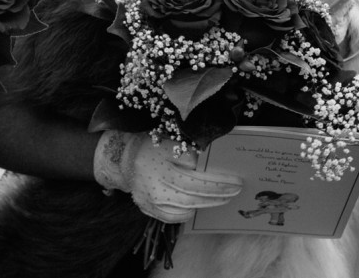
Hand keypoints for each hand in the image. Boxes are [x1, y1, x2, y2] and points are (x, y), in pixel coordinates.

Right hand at [92, 130, 241, 223]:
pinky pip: (174, 217)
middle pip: (194, 197)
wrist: (122, 158)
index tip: (236, 182)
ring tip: (222, 198)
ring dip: (207, 203)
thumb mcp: (168, 142)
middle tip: (235, 191)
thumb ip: (188, 152)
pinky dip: (188, 212)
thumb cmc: (149, 145)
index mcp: (161, 167)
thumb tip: (208, 164)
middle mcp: (155, 187)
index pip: (198, 181)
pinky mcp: (148, 209)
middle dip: (219, 194)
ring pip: (186, 208)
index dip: (219, 184)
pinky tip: (198, 205)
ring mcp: (151, 201)